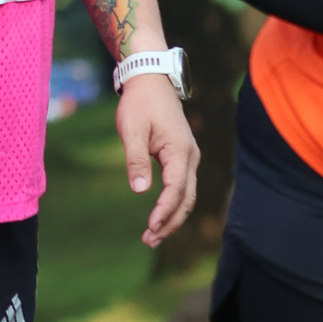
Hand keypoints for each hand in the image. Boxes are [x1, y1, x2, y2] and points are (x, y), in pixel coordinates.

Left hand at [115, 73, 199, 247]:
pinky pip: (182, 187)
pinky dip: (173, 205)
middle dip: (170, 222)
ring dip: (172, 217)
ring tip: (152, 236)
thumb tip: (140, 191)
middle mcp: (190, 157)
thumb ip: (135, 160)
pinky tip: (159, 217)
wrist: (151, 81)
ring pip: (186, 195)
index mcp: (180, 151)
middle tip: (149, 240)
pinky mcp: (182, 158)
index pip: (176, 189)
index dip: (164, 211)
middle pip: (186, 198)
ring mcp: (189, 158)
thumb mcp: (132, 129)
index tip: (150, 227)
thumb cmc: (140, 103)